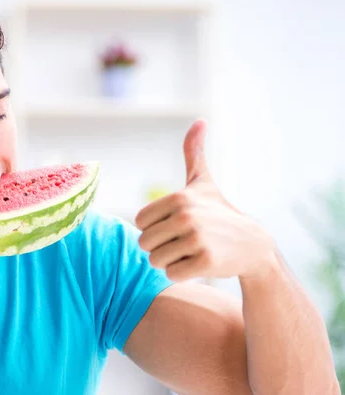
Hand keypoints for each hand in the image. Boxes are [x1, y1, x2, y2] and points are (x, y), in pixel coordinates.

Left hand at [135, 120, 275, 281]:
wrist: (253, 245)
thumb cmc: (220, 212)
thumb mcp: (203, 182)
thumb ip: (194, 153)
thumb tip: (200, 120)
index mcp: (179, 198)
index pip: (140, 223)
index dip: (153, 228)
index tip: (174, 226)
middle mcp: (186, 216)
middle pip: (145, 243)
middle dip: (160, 248)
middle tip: (183, 242)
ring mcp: (196, 239)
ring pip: (155, 261)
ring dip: (169, 262)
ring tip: (190, 252)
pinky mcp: (205, 262)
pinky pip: (171, 275)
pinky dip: (181, 273)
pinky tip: (199, 263)